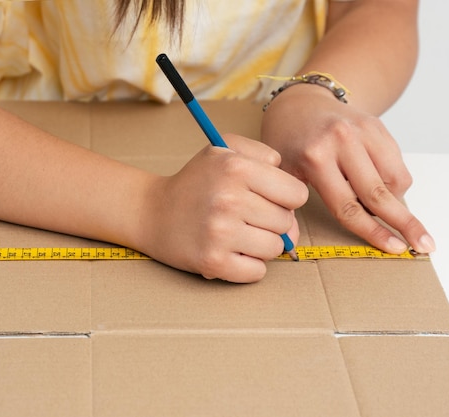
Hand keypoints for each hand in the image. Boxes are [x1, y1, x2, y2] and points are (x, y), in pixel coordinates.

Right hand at [138, 134, 308, 282]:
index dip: (286, 198)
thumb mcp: (225, 150)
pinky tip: (232, 251)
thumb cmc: (196, 182)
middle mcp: (229, 200)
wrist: (151, 212)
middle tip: (248, 216)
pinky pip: (257, 272)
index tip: (269, 199)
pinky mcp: (213, 261)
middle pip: (286, 223)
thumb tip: (291, 190)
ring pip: (275, 248)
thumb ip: (264, 154)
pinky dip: (248, 265)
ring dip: (262, 244)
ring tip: (239, 233)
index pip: (296, 194)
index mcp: (236, 169)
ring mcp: (220, 233)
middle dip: (272, 221)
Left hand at [261, 84, 434, 254]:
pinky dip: (393, 181)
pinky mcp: (378, 126)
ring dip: (394, 200)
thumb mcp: (281, 174)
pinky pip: (397, 163)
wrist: (300, 104)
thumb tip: (291, 245)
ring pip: (394, 179)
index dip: (372, 231)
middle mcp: (342, 141)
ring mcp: (363, 131)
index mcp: (315, 158)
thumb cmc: (290, 143)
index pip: (348, 206)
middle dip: (404, 223)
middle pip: (379, 193)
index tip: (394, 248)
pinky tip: (375, 182)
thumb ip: (288, 208)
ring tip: (377, 203)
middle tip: (424, 244)